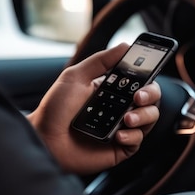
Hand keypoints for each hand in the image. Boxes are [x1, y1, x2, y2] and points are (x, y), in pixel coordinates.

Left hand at [27, 43, 160, 175]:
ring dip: (144, 116)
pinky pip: (138, 141)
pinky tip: (118, 135)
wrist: (44, 139)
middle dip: (150, 95)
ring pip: (149, 119)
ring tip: (127, 118)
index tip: (148, 74)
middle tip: (137, 97)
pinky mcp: (120, 148)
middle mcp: (120, 108)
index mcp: (112, 90)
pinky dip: (132, 136)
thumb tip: (125, 46)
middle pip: (150, 99)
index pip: (140, 81)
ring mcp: (121, 128)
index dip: (148, 77)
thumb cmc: (55, 109)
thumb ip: (100, 60)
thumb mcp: (75, 76)